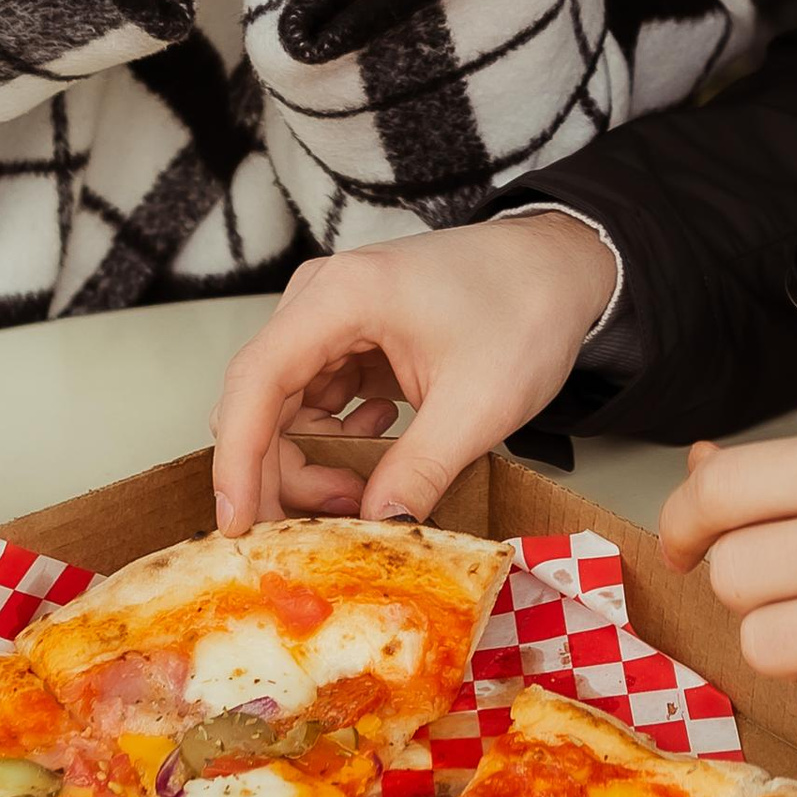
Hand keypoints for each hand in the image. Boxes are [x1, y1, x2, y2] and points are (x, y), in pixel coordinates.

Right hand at [208, 210, 619, 524]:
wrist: (560, 268)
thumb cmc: (525, 311)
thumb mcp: (479, 404)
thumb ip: (420, 469)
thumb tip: (375, 528)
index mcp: (342, 296)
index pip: (256, 382)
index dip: (237, 460)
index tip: (236, 525)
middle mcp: (321, 298)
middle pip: (263, 401)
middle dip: (286, 473)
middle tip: (339, 521)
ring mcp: (333, 316)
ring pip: (285, 408)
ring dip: (313, 461)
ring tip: (369, 487)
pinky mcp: (350, 337)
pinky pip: (316, 401)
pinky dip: (335, 440)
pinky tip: (381, 444)